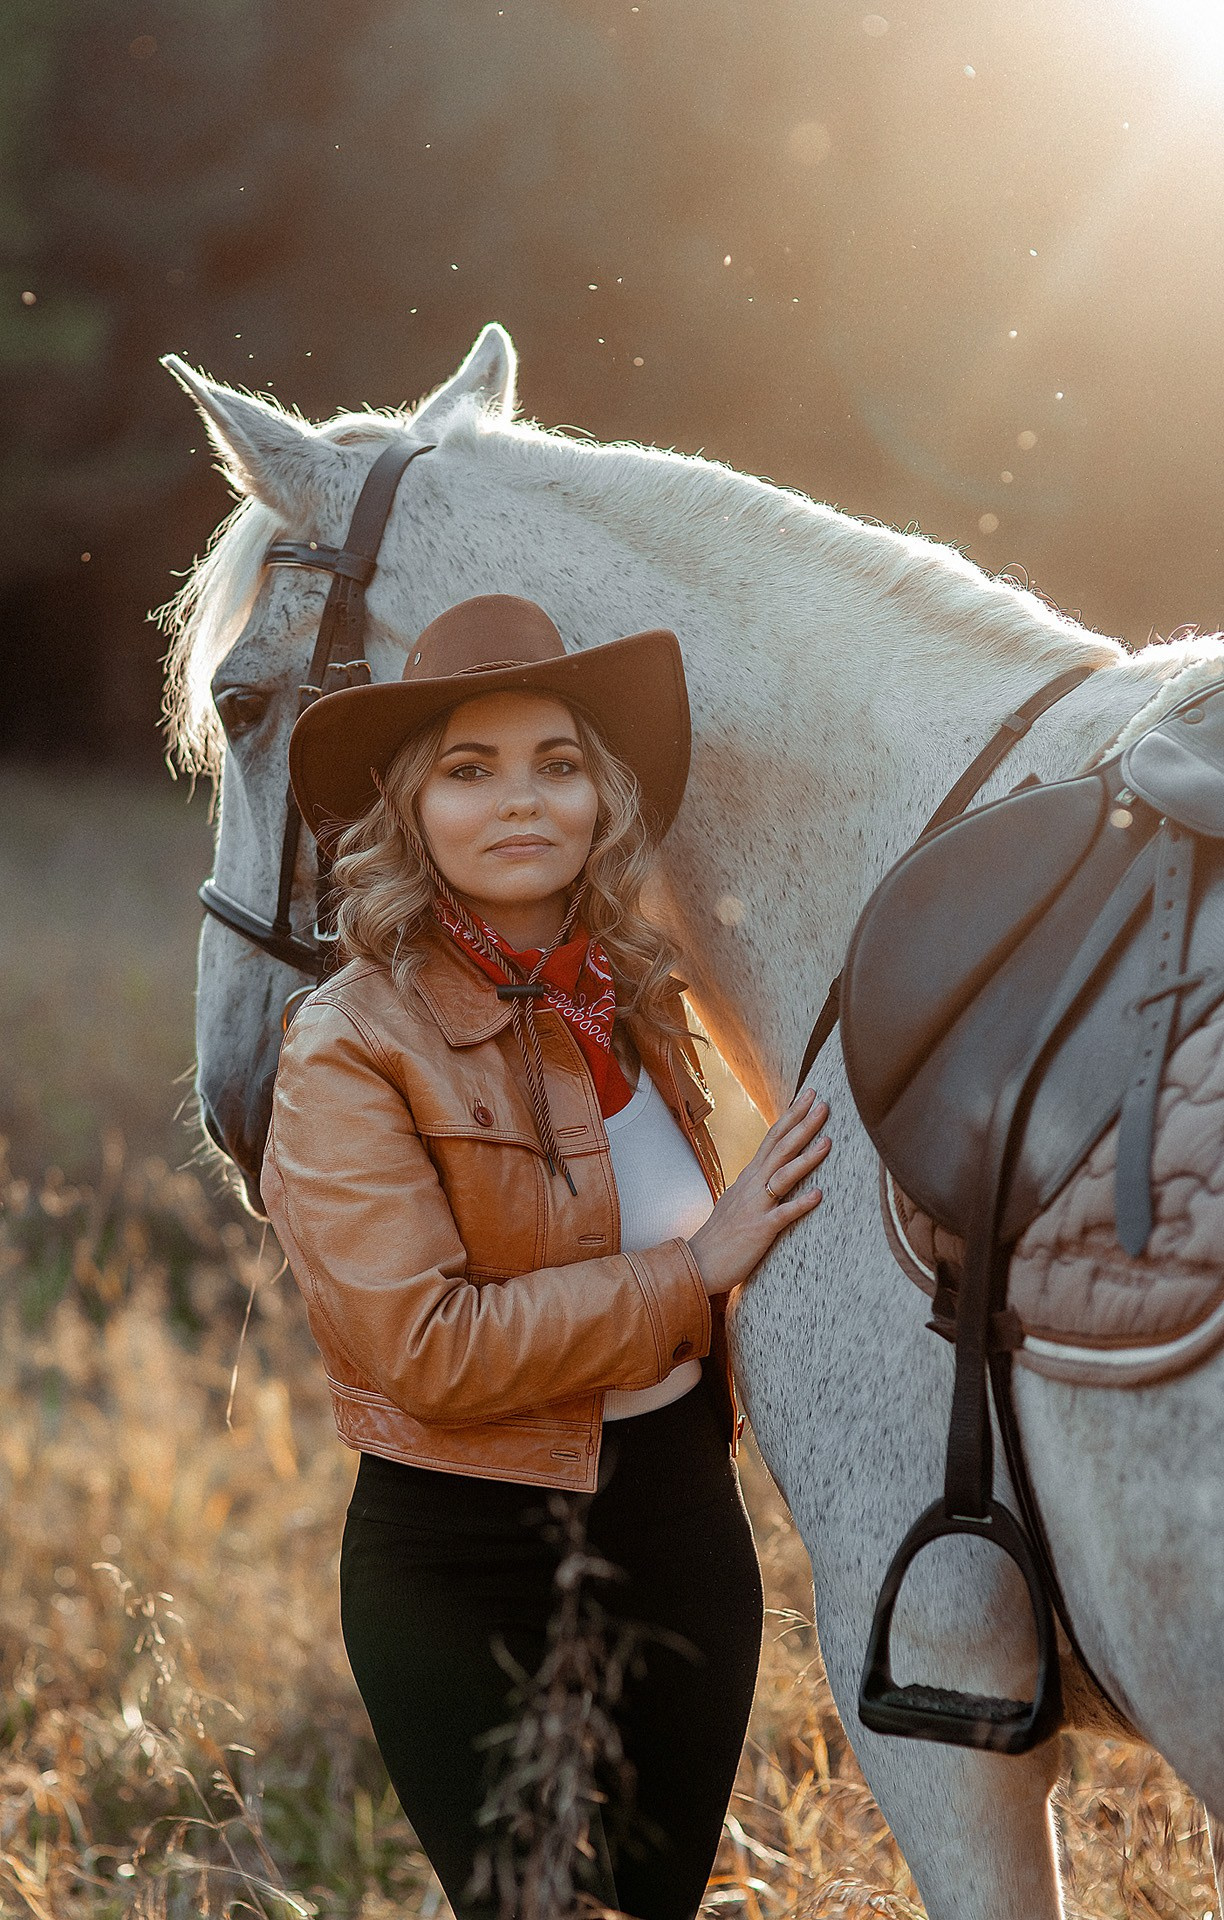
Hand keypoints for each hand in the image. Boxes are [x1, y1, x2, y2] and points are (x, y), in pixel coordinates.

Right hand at [687, 1088, 830, 1296]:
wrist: (699, 1262)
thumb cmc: (722, 1233)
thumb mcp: (739, 1198)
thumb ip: (757, 1182)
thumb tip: (772, 1168)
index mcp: (749, 1176)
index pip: (773, 1138)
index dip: (792, 1116)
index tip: (810, 1095)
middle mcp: (752, 1185)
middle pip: (780, 1148)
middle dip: (802, 1125)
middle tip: (823, 1103)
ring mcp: (756, 1206)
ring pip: (783, 1175)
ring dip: (806, 1158)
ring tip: (828, 1141)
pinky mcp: (760, 1229)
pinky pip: (783, 1214)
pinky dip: (800, 1203)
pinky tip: (818, 1195)